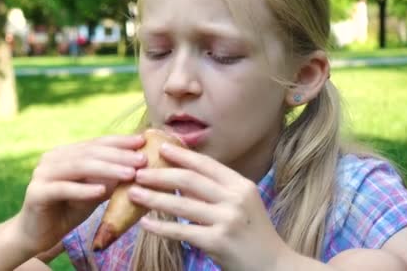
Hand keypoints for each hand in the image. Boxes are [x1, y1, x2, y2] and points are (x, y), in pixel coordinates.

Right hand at [15, 135, 146, 254]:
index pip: (96, 143)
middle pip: (90, 152)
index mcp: (65, 153)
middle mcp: (52, 158)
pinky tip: (102, 191)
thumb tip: (138, 168)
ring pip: (79, 167)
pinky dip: (83, 189)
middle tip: (142, 159)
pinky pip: (63, 188)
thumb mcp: (93, 192)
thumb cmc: (67, 210)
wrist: (36, 235)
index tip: (142, 141)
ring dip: (107, 169)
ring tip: (130, 173)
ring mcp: (42, 174)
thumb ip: (109, 179)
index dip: (119, 141)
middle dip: (119, 155)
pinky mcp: (36, 193)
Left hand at [127, 143, 289, 270]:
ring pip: (182, 205)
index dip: (181, 154)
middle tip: (138, 171)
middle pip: (190, 180)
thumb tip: (180, 175)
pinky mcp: (218, 242)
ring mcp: (227, 220)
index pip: (206, 164)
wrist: (273, 266)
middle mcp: (235, 199)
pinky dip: (161, 227)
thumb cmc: (252, 234)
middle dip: (160, 174)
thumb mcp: (240, 204)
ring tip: (133, 193)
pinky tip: (144, 223)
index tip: (160, 146)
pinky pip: (182, 232)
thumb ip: (214, 190)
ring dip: (154, 198)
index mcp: (240, 185)